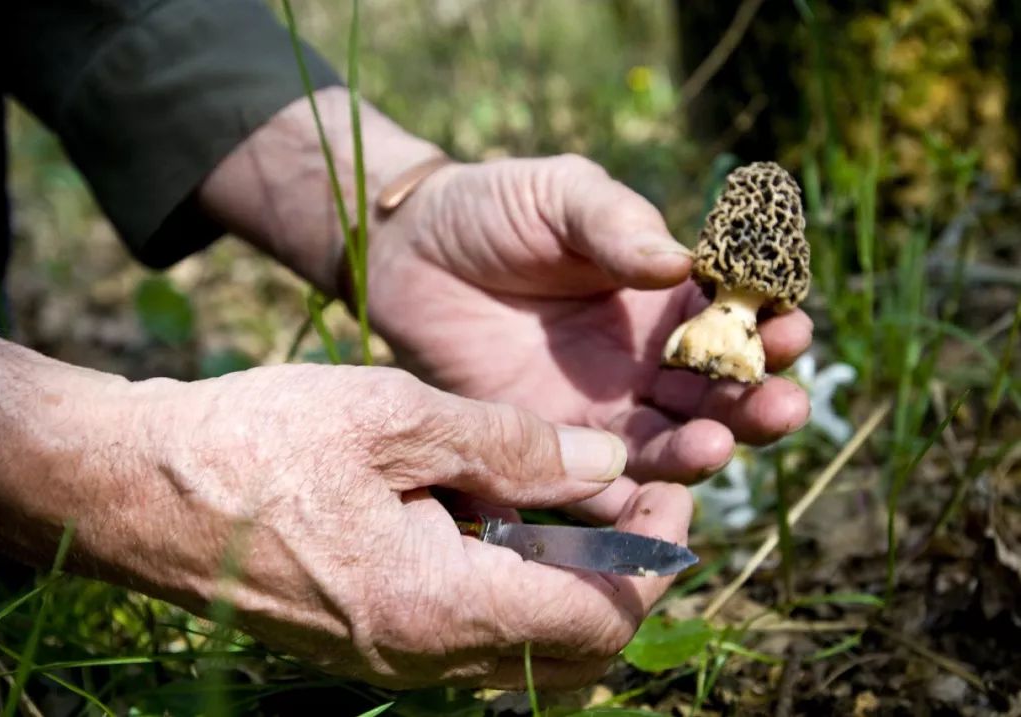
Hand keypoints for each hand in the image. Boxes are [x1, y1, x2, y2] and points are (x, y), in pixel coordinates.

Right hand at [120, 363, 692, 688]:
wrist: (135, 488)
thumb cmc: (254, 443)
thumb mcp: (394, 417)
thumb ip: (513, 447)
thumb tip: (608, 465)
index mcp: (437, 607)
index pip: (601, 621)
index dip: (655, 562)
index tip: (671, 495)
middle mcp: (421, 656)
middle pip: (573, 648)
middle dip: (622, 573)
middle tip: (630, 493)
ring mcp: (391, 657)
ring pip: (524, 641)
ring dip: (567, 575)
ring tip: (569, 492)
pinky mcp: (369, 639)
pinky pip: (472, 627)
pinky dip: (510, 577)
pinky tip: (494, 508)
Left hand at [368, 155, 812, 521]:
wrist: (410, 251)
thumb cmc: (493, 209)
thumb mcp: (563, 195)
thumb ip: (619, 225)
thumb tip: (685, 264)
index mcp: (664, 298)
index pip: (734, 321)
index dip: (769, 328)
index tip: (790, 329)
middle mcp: (645, 362)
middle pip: (717, 396)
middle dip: (755, 402)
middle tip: (780, 403)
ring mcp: (601, 409)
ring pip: (668, 447)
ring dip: (701, 453)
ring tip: (714, 445)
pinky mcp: (550, 445)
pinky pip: (598, 488)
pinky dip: (630, 507)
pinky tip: (652, 507)